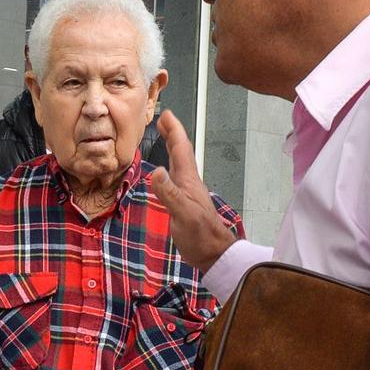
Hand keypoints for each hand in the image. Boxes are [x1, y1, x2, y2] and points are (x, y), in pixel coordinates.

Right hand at [146, 110, 237, 271]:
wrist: (213, 254)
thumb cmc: (200, 236)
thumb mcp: (183, 214)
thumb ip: (170, 194)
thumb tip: (156, 170)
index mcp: (188, 181)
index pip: (181, 150)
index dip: (174, 131)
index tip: (166, 114)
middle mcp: (188, 183)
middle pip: (180, 153)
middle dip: (172, 135)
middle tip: (163, 120)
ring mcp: (187, 193)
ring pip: (178, 164)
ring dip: (171, 149)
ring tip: (164, 138)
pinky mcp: (183, 204)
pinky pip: (174, 178)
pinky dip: (168, 168)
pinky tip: (164, 173)